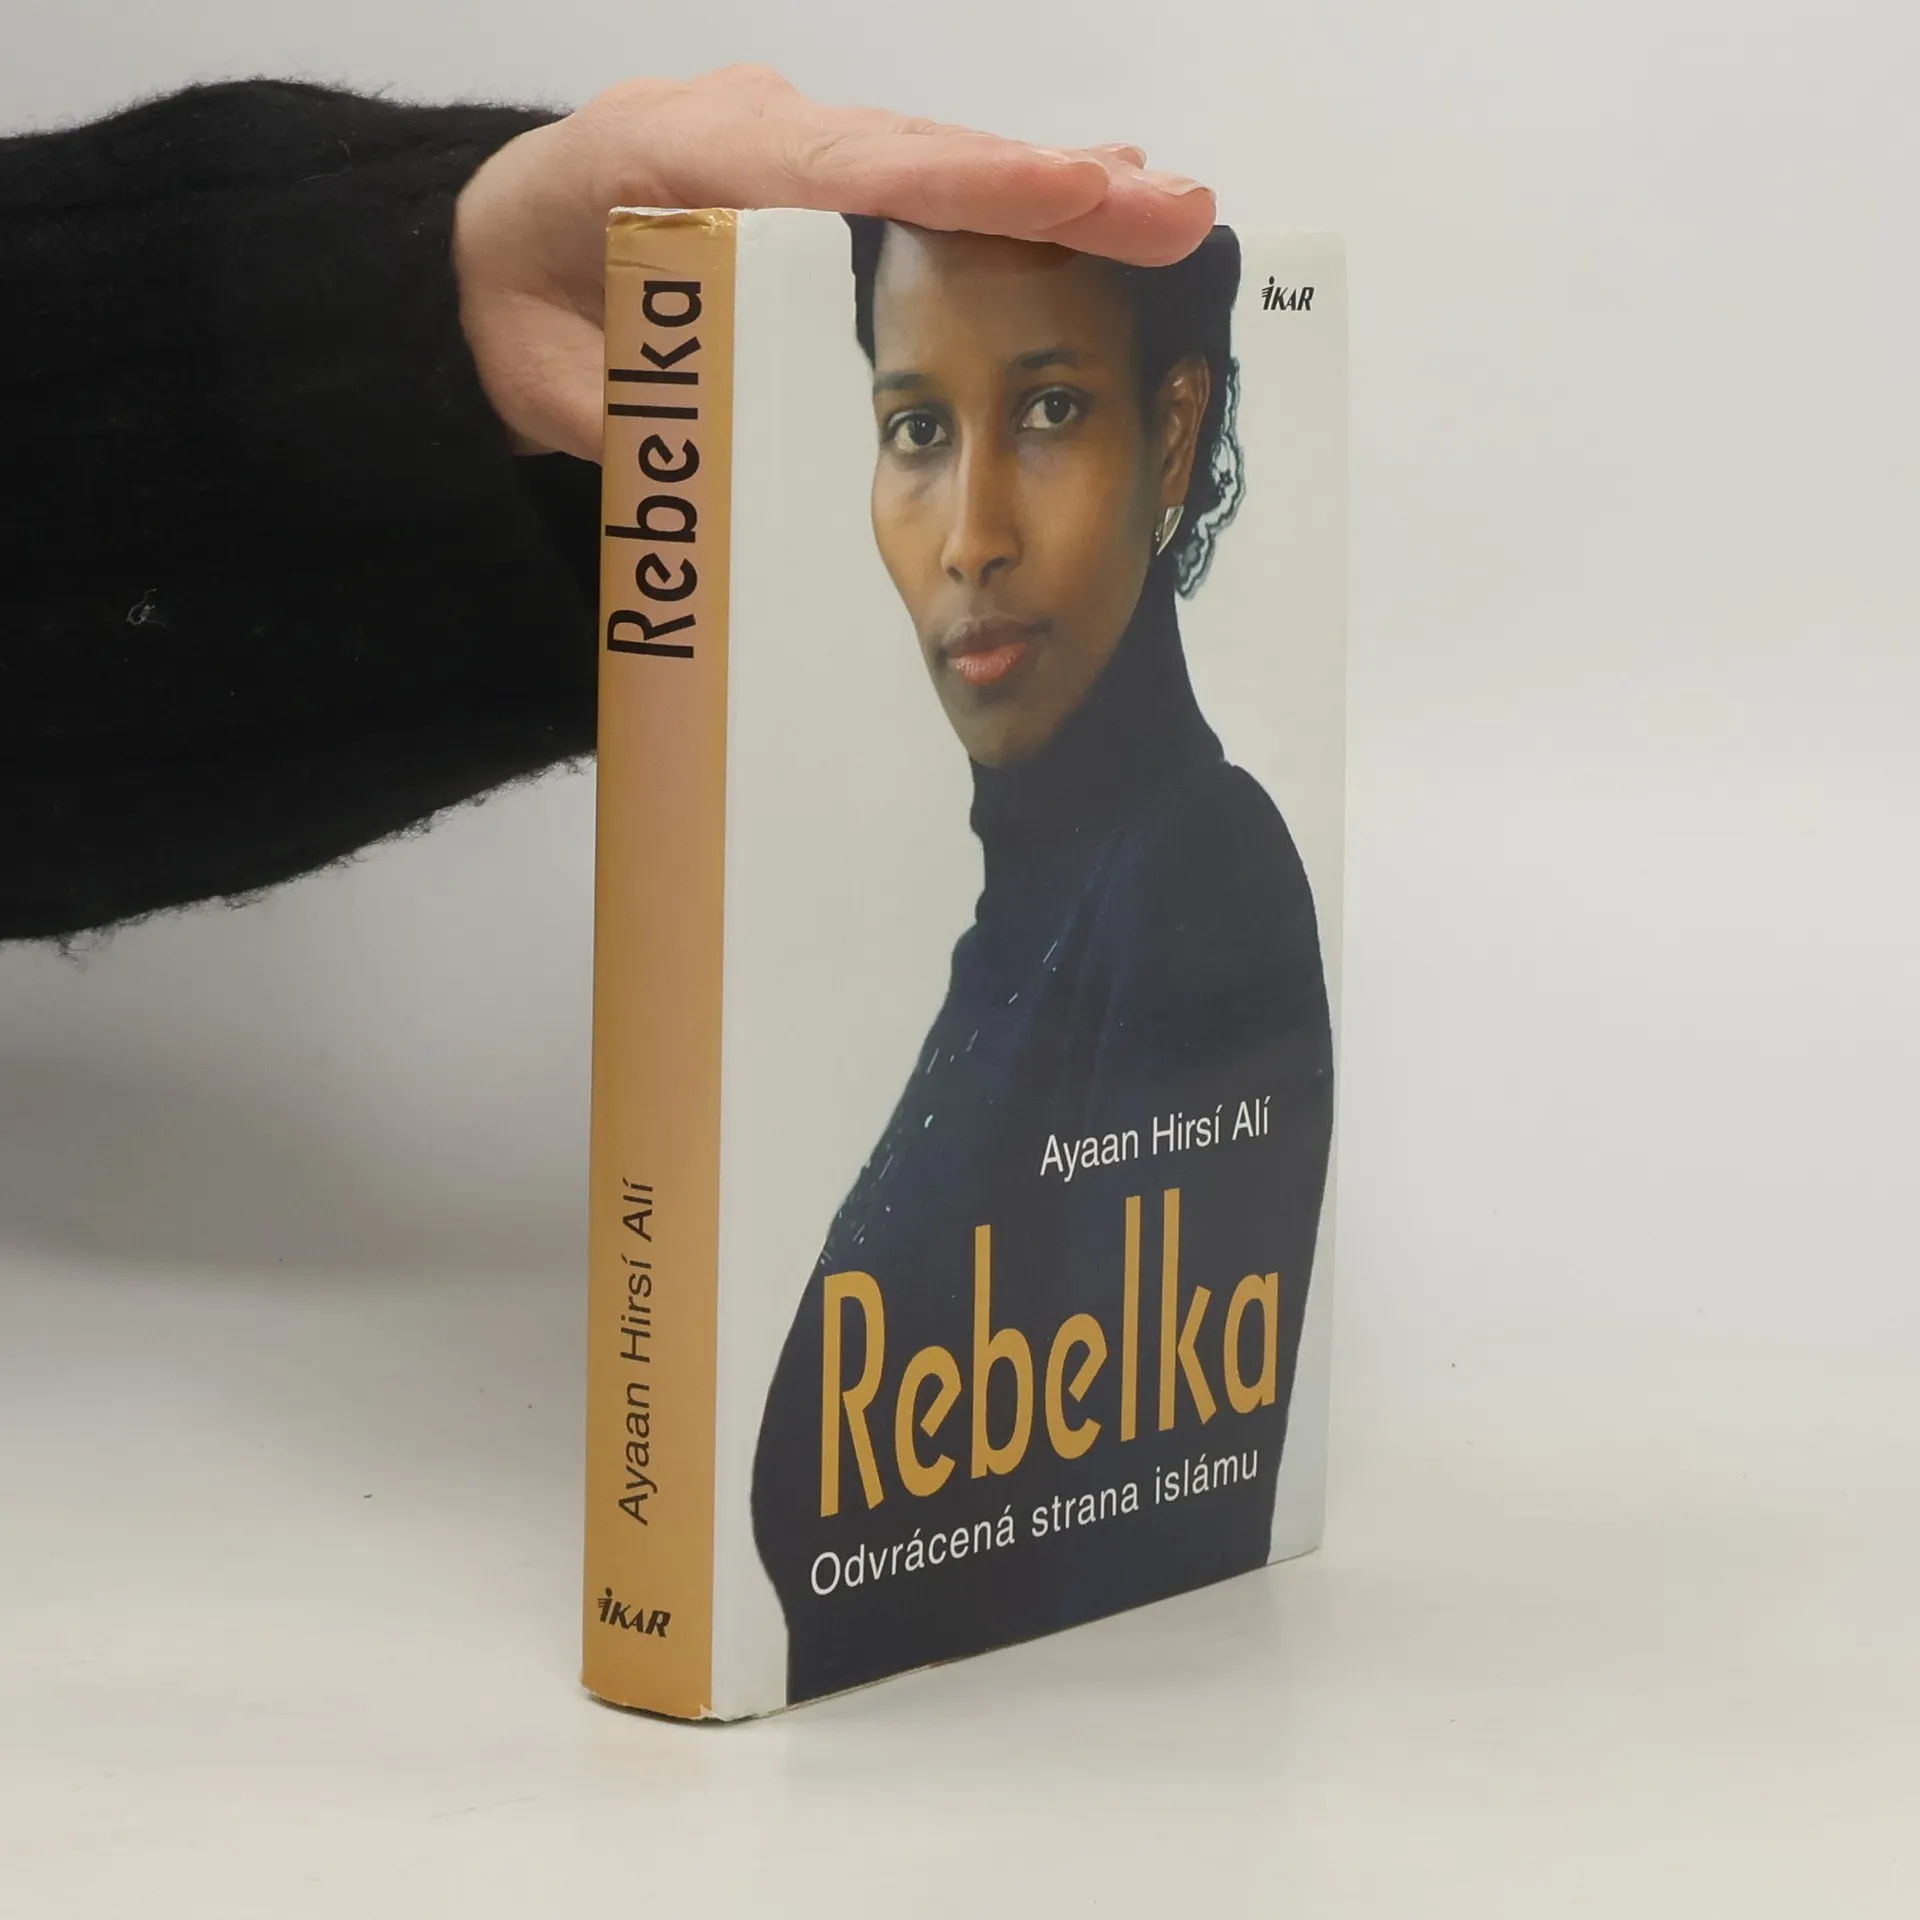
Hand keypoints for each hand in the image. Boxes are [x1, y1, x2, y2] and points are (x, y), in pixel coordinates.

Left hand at [452, 65, 1215, 460]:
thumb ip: (649, 421)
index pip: (843, 169)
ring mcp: (781, 141)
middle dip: (1049, 182)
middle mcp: (746, 129)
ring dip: (1046, 184)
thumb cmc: (513, 313)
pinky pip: (912, 180)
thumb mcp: (557, 385)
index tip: (1072, 193)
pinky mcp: (805, 173)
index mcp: (676, 159)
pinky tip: (1081, 203)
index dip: (966, 186)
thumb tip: (742, 468)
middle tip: (1174, 207)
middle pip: (916, 151)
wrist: (479, 254)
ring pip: (928, 156)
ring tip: (1159, 203)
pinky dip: (998, 197)